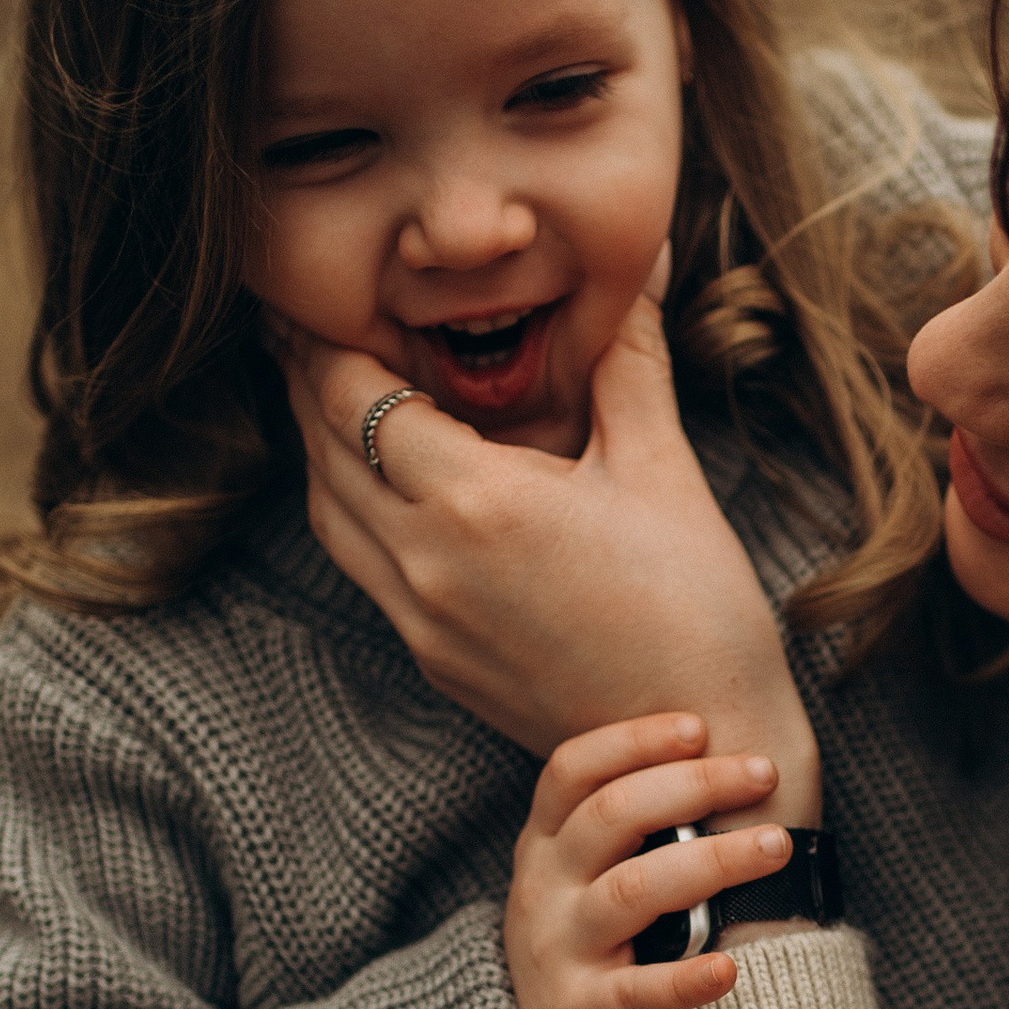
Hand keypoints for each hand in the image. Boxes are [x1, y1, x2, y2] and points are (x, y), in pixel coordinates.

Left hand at [276, 288, 822, 804]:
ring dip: (321, 447)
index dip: (331, 337)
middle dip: (311, 379)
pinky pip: (362, 565)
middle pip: (324, 448)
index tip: (327, 295)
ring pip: (327, 511)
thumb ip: (630, 357)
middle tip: (309, 323)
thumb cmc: (695, 608)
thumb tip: (647, 262)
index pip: (359, 395)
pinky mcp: (432, 657)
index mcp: (477, 500)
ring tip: (335, 392)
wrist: (699, 745)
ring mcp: (421, 617)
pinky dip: (352, 507)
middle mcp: (427, 560)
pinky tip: (385, 481)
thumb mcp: (663, 466)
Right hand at [505, 714, 791, 1008]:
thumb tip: (728, 761)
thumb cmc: (592, 945)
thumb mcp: (585, 877)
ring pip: (631, 891)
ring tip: (777, 848)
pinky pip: (636, 993)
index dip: (633, 741)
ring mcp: (558, 950)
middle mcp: (544, 888)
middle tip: (766, 773)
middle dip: (694, 786)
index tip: (698, 727)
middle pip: (612, 817)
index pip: (573, 770)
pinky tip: (730, 967)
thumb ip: (633, 827)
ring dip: (710, 862)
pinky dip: (685, 980)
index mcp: (547, 843)